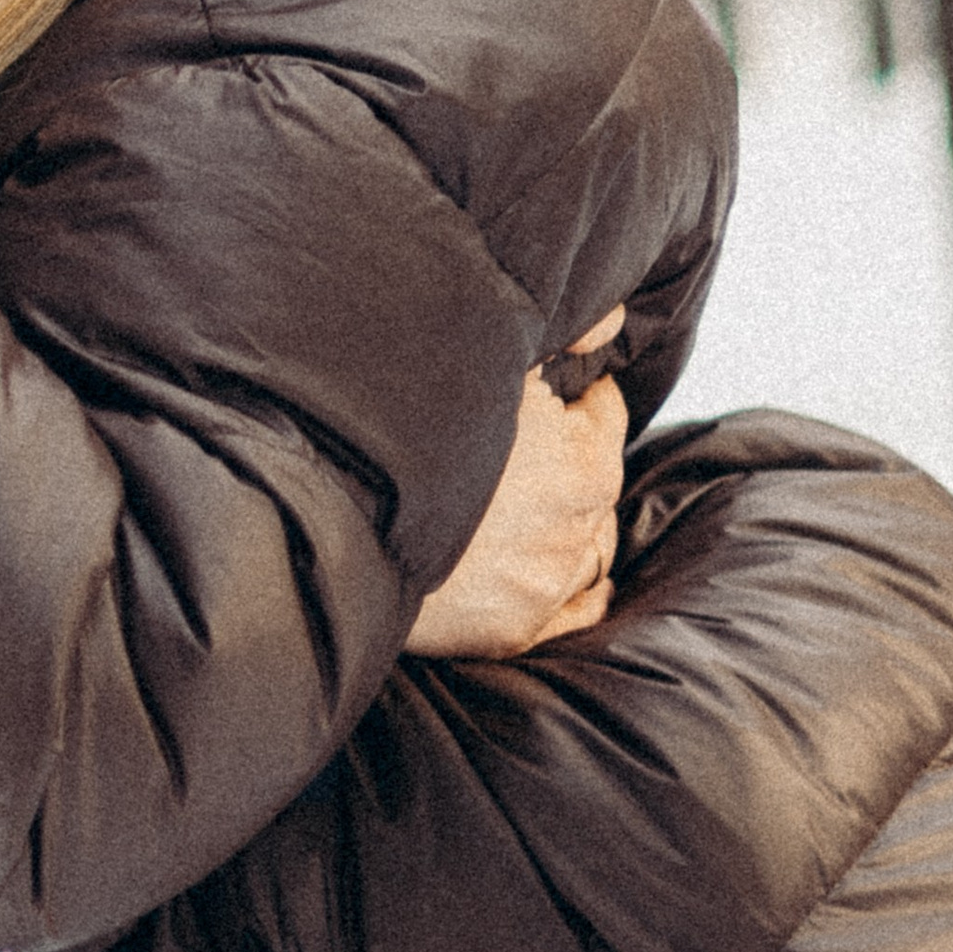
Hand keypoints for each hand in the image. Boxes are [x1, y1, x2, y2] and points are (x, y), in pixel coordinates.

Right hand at [405, 313, 625, 659]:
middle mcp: (576, 527)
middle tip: (529, 443)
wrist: (340, 529)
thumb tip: (612, 323)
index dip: (576, 392)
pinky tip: (553, 569)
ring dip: (569, 524)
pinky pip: (576, 608)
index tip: (555, 388)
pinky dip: (574, 586)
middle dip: (569, 458)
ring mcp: (545, 583)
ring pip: (589, 548)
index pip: (604, 412)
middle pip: (596, 482)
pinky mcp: (516, 628)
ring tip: (531, 506)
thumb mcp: (486, 365)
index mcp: (582, 462)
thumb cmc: (406, 439)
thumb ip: (560, 338)